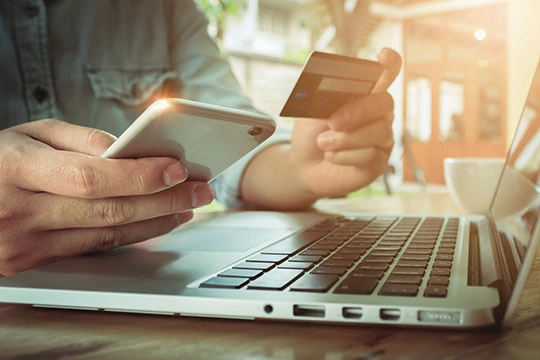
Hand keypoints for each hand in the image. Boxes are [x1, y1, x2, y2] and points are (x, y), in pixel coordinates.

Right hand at [0, 119, 213, 274]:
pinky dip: (131, 236)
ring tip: (186, 207)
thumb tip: (128, 151)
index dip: (139, 175)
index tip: (178, 168)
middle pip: (108, 210)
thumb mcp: (29, 134)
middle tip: (199, 190)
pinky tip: (155, 224)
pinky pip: (94, 248)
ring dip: (155, 221)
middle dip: (163, 200)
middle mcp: (20, 211)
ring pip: (106, 234)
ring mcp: (25, 244)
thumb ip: (79, 138)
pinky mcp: (33, 262)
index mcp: (17, 170)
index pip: (90, 176)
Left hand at [290, 47, 401, 197]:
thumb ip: (327, 100)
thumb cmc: (312, 133)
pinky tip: (331, 156)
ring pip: (379, 132)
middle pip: (384, 102)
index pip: (386, 73)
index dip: (389, 63)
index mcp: (365, 94)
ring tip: (323, 142)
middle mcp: (379, 114)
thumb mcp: (313, 112)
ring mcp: (382, 138)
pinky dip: (345, 156)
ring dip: (346, 139)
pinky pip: (371, 156)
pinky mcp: (379, 162)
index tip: (382, 55)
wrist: (304, 165)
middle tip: (333, 122)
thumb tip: (338, 95)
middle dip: (358, 111)